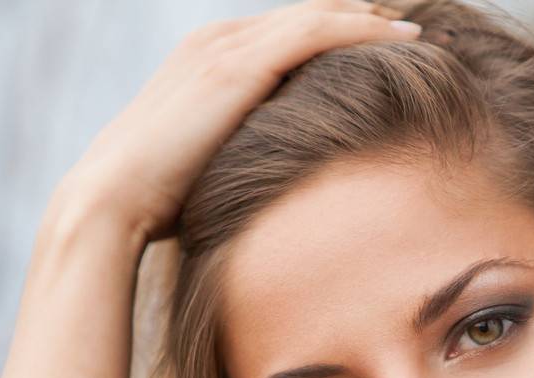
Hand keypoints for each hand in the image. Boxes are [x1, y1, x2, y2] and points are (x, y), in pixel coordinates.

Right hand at [60, 0, 421, 244]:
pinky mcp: (240, 65)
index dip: (337, 32)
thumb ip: (240, 157)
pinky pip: (317, 32)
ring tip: (421, 28)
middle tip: (413, 24)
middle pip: (307, 12)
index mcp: (208, 59)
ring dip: (373, 19)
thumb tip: (274, 188)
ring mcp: (227, 47)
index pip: (286, 32)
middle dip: (361, 15)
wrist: (113, 201)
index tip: (384, 42)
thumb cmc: (156, 203)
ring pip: (318, 14)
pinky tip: (405, 38)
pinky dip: (364, 30)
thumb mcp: (208, 167)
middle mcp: (217, 40)